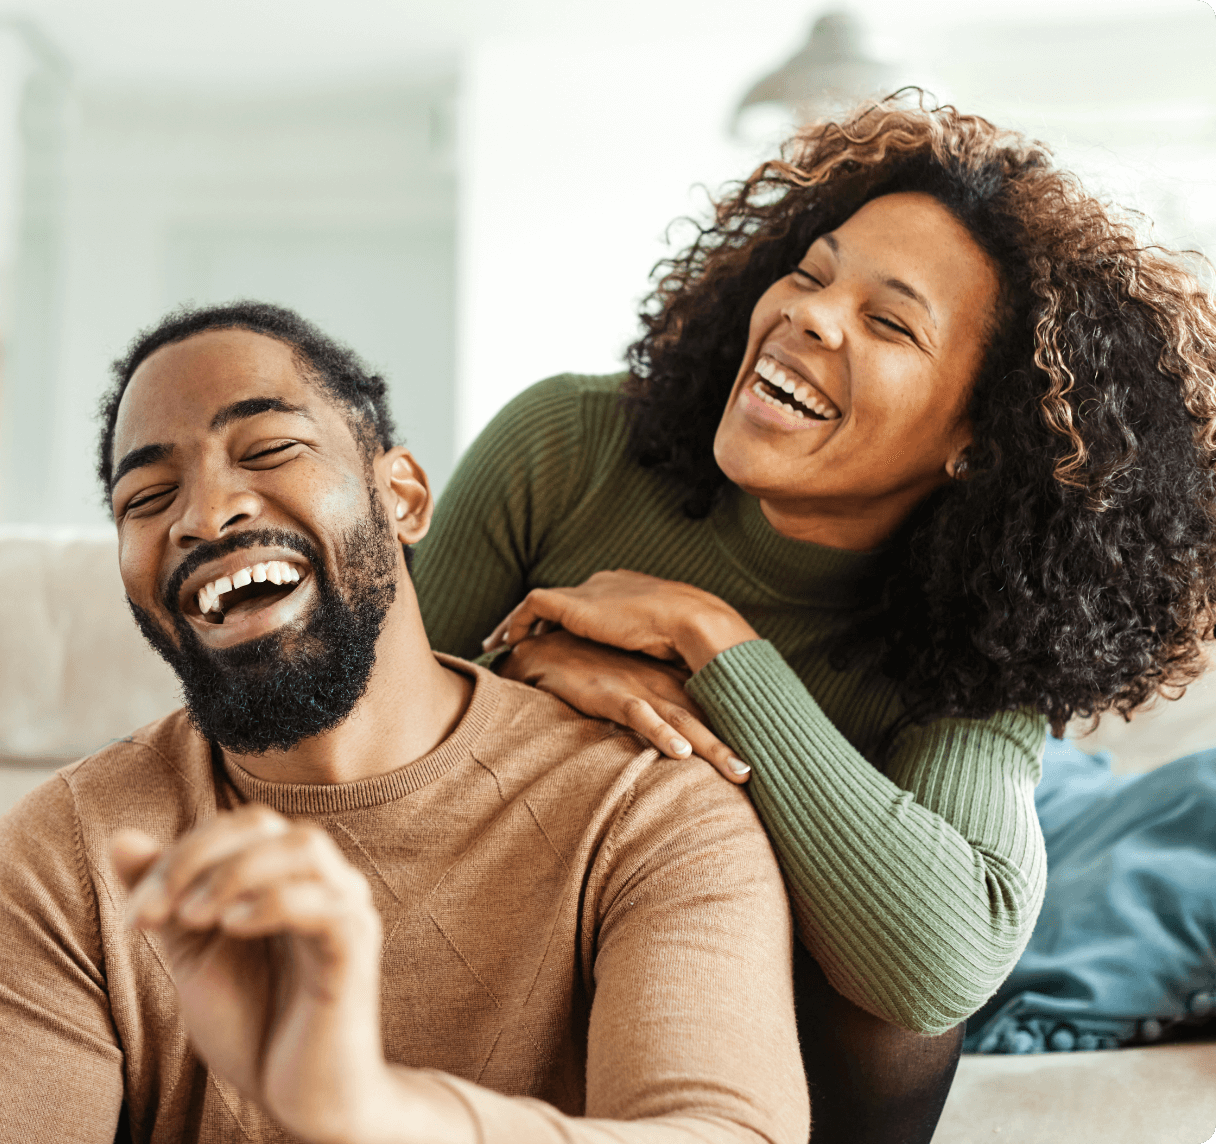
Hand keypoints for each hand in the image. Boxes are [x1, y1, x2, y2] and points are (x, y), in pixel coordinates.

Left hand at [111, 806, 389, 1143]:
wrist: (298, 1098)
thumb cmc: (254, 1024)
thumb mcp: (195, 956)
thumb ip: (168, 900)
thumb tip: (122, 840)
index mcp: (287, 876)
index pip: (237, 826)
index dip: (181, 854)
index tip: (138, 915)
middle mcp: (324, 880)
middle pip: (266, 824)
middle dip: (198, 857)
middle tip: (160, 913)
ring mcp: (347, 908)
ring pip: (304, 847)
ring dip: (236, 872)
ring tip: (195, 918)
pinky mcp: (356, 946)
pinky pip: (326, 903)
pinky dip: (273, 903)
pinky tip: (234, 928)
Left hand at [483, 570, 759, 674]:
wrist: (691, 620)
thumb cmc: (689, 640)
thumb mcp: (669, 647)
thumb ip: (655, 654)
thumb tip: (659, 680)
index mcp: (627, 592)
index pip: (588, 604)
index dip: (567, 623)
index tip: (553, 639)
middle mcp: (604, 584)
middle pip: (559, 601)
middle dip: (536, 620)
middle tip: (514, 639)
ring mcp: (588, 590)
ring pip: (538, 602)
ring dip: (516, 622)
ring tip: (498, 643)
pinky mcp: (574, 602)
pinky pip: (531, 605)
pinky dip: (516, 621)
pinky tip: (507, 642)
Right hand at [500, 629, 750, 782]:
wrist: (546, 653)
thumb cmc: (588, 674)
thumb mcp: (629, 689)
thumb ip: (656, 707)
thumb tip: (682, 736)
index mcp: (668, 682)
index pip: (711, 709)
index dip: (736, 732)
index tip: (766, 757)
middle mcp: (661, 684)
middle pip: (707, 718)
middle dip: (733, 746)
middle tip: (759, 774)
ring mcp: (639, 687)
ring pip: (683, 721)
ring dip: (712, 747)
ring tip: (738, 770)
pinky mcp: (611, 693)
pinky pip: (641, 716)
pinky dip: (661, 734)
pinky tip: (679, 751)